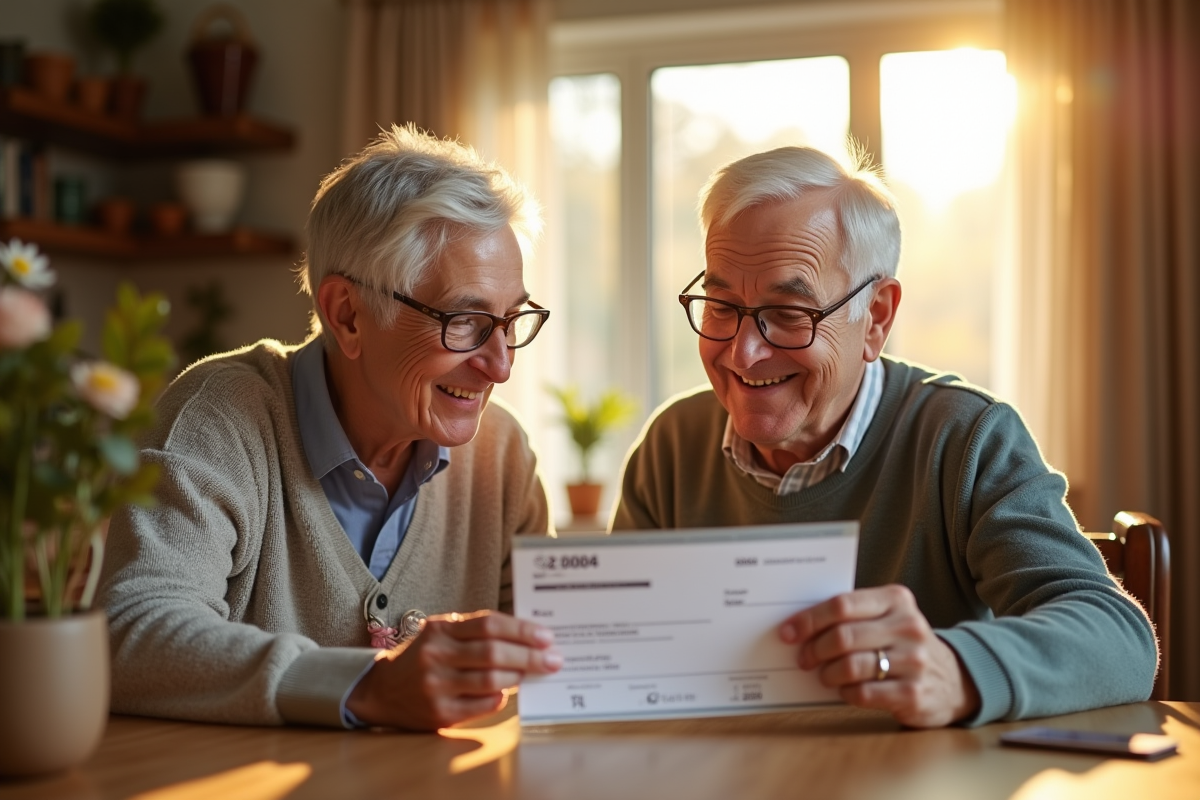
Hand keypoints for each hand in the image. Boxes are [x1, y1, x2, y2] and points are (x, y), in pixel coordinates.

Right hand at [346, 609, 561, 729]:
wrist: (380, 690)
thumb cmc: (422, 656)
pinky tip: (505, 691)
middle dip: (530, 656)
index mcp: (440, 628)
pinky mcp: (439, 713)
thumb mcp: (441, 632)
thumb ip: (475, 630)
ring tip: (530, 674)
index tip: (546, 636)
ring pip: (491, 680)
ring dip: (517, 677)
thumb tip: (524, 636)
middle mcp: (436, 655)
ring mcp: (437, 685)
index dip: (522, 630)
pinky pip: (482, 705)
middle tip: (552, 659)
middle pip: (494, 653)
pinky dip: (500, 697)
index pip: (489, 624)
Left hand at [780, 585, 979, 727]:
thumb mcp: (887, 618)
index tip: (788, 632)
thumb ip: (852, 616)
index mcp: (896, 600)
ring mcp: (914, 661)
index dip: (809, 619)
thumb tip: (798, 625)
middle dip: (814, 649)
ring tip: (824, 676)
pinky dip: (846, 693)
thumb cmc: (903, 644)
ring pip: (850, 666)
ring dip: (827, 674)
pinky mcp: (914, 694)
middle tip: (803, 658)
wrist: (954, 679)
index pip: (842, 604)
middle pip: (843, 636)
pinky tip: (846, 690)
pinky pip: (863, 693)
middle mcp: (908, 626)